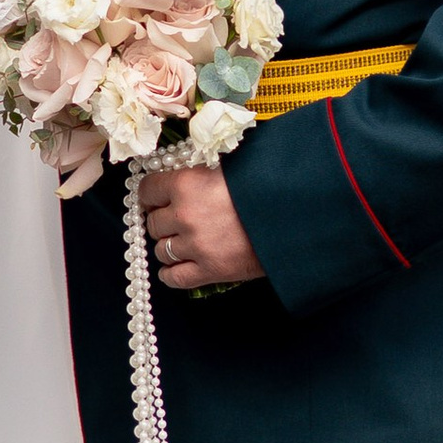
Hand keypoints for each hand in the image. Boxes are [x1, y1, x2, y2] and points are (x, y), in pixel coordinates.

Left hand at [141, 163, 264, 291]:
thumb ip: (202, 170)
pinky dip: (171, 273)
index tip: (157, 197)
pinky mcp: (209, 271)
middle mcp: (185, 215)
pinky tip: (178, 266)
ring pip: (161, 250)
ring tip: (184, 241)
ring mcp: (195, 246)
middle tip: (176, 219)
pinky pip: (173, 277)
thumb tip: (183, 172)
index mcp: (187, 183)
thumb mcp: (231, 165)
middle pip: (154, 223)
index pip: (147, 189)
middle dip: (163, 221)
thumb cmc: (266, 186)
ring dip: (170, 246)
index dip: (152, 194)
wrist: (295, 216)